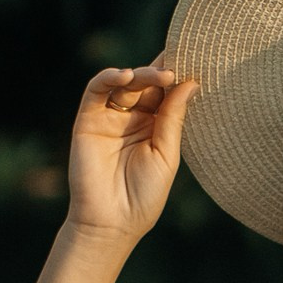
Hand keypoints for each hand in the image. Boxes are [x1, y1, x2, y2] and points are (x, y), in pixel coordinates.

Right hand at [66, 61, 196, 246]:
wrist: (112, 222)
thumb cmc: (144, 195)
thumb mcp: (166, 154)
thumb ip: (173, 118)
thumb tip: (190, 83)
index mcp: (155, 126)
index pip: (165, 93)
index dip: (177, 77)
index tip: (195, 61)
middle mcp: (132, 118)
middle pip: (146, 84)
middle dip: (162, 71)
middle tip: (179, 66)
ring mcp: (109, 117)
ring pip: (124, 83)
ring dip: (142, 74)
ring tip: (162, 75)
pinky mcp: (87, 120)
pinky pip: (96, 90)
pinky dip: (109, 77)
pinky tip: (126, 75)